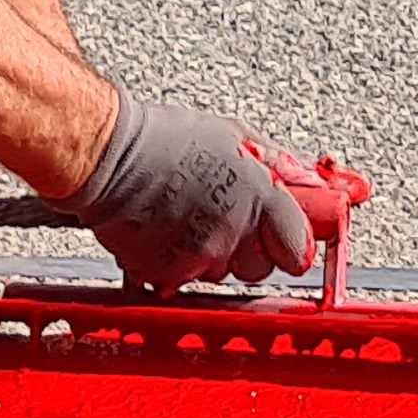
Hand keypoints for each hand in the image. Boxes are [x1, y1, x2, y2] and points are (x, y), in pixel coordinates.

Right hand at [63, 92, 316, 289]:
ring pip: (219, 275)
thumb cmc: (163, 140)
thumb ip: (279, 163)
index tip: (285, 240)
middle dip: (246, 249)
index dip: (291, 245)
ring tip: (184, 218)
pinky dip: (175, 264)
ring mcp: (198, 258)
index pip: (298, 247)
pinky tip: (163, 232)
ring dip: (209, 256)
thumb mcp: (233, 136)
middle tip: (222, 219)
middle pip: (258, 267)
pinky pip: (183, 281)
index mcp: (258, 197)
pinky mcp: (165, 274)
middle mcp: (232, 233)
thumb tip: (311, 180)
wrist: (106, 157)